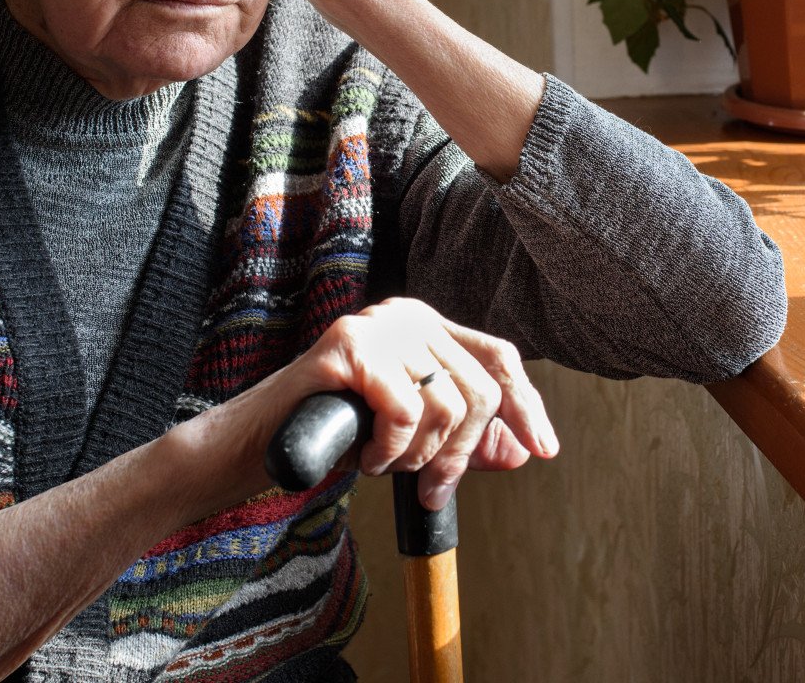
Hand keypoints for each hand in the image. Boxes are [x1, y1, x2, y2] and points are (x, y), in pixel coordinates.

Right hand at [262, 298, 560, 509]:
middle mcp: (408, 316)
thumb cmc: (334, 436)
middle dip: (460, 454)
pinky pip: (405, 411)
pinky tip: (363, 455)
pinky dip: (389, 450)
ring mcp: (378, 325)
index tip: (544, 450)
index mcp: (428, 328)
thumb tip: (522, 450)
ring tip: (381, 462)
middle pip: (479, 389)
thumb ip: (461, 439)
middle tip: (427, 488)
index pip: (499, 358)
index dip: (528, 406)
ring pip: (444, 405)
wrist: (260, 444)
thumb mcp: (411, 439)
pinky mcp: (349, 345)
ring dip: (416, 456)